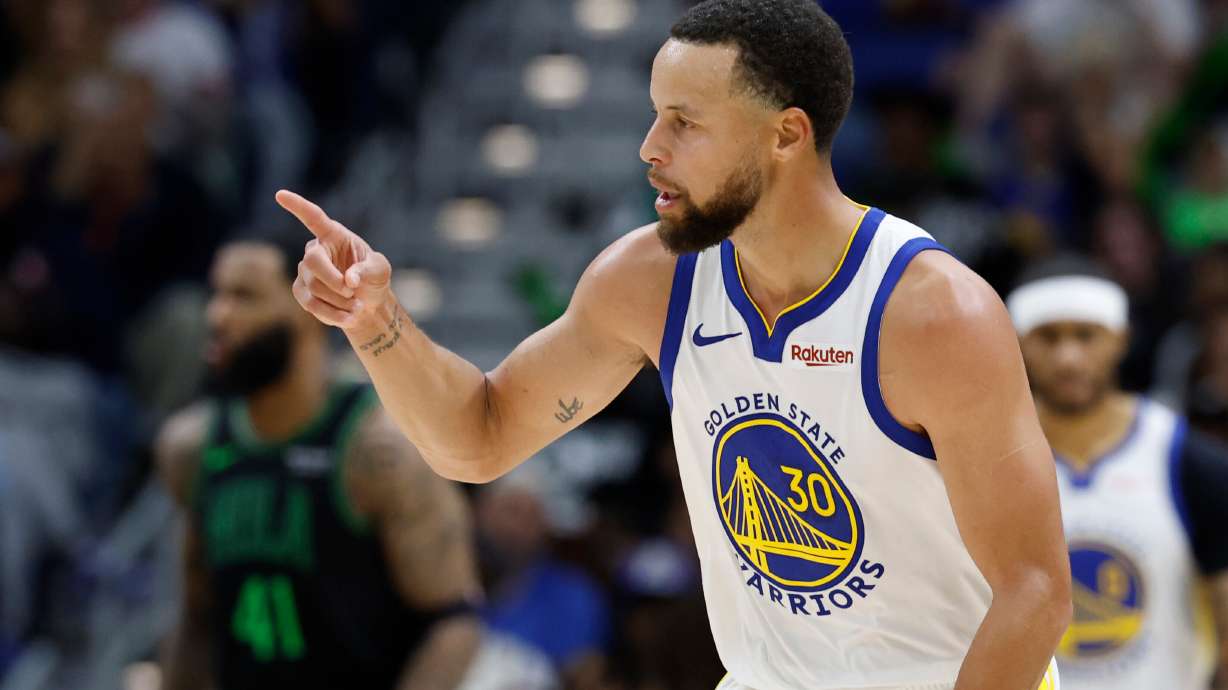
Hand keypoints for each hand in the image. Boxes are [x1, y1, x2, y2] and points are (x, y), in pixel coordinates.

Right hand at [276, 190, 392, 328]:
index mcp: (334, 235)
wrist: (367, 304)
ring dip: (339, 301)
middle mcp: (315, 249)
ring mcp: (305, 271)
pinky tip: (349, 317)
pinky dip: (332, 313)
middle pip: (313, 262)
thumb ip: (368, 271)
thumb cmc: (373, 279)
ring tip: (358, 307)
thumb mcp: (380, 270)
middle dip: (334, 281)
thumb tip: (349, 280)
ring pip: (313, 287)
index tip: (280, 195)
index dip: (297, 206)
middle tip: (352, 292)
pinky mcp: (301, 291)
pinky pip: (310, 304)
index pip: (313, 217)